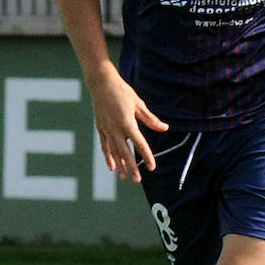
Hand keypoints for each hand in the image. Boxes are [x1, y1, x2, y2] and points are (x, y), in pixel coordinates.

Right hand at [88, 62, 167, 182]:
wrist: (101, 84)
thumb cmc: (122, 92)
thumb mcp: (139, 104)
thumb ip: (150, 119)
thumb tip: (164, 128)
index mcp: (127, 123)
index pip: (139, 144)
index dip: (146, 156)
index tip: (151, 166)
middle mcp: (115, 129)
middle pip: (125, 153)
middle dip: (131, 167)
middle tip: (137, 180)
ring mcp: (106, 130)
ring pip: (114, 152)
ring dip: (120, 166)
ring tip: (125, 178)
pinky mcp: (100, 129)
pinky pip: (105, 146)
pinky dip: (108, 157)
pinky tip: (112, 167)